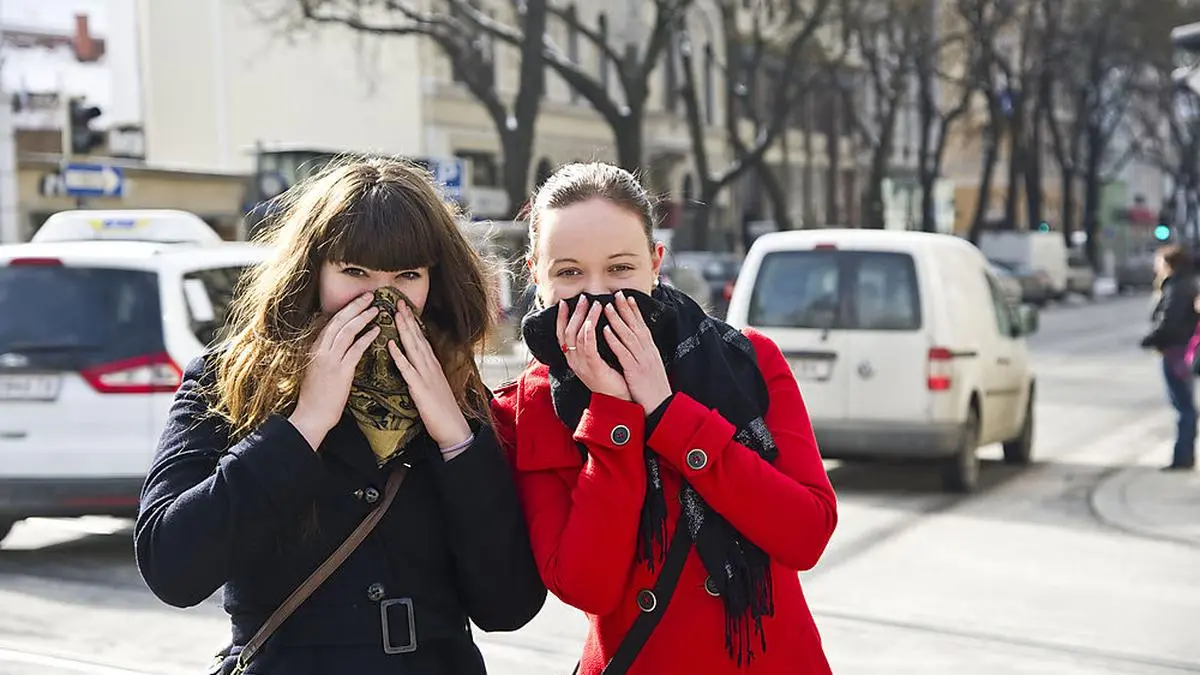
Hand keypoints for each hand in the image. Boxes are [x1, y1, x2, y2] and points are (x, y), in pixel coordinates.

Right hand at [291, 293, 379, 449]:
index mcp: (315, 348)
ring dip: (362, 318)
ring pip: (347, 331)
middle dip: (355, 306)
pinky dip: (367, 338)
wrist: (312, 415)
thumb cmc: (316, 395)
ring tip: (376, 309)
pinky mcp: (341, 371)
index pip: (331, 322)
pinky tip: (377, 331)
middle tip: (370, 296)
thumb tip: (337, 342)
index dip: (346, 309)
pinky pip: (356, 349)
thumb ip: (326, 354)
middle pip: (339, 321)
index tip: (358, 300)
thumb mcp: (317, 369)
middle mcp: (321, 350)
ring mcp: (330, 360)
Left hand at [387, 300, 472, 448]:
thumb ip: (425, 374)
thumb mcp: (434, 387)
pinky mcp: (420, 389)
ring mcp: (426, 376)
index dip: (412, 324)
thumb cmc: (442, 411)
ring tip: (395, 314)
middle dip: (407, 320)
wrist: (453, 428)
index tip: (403, 309)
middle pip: (417, 338)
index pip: (422, 339)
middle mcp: (430, 366)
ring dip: (404, 330)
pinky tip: (390, 345)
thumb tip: (415, 365)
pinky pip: (407, 369)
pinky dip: (399, 355)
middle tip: (397, 302)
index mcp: (433, 366)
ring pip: (413, 348)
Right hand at [558, 297, 630, 400]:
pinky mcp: (593, 368)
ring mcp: (582, 365)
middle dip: (575, 313)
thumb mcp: (596, 359)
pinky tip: (591, 323)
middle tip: (583, 298)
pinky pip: (588, 348)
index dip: (562, 318)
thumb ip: (590, 345)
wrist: (618, 400)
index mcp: (573, 358)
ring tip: (596, 305)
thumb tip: (590, 325)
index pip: (562, 334)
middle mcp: (574, 361)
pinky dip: (588, 333)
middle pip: (568, 332)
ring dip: (586, 318)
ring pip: (578, 336)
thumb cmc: (611, 378)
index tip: (564, 303)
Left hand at [602, 291, 671, 413]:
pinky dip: (614, 340)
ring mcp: (642, 360)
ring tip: (607, 306)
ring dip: (617, 320)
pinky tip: (605, 330)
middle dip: (626, 309)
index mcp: (651, 351)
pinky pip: (623, 353)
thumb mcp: (652, 368)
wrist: (662, 407)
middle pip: (636, 326)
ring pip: (628, 336)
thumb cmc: (655, 390)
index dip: (635, 311)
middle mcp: (648, 352)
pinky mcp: (635, 371)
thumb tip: (640, 344)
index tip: (628, 297)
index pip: (642, 326)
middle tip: (617, 293)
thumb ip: (645, 355)